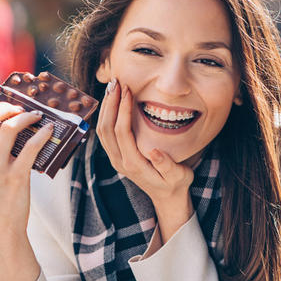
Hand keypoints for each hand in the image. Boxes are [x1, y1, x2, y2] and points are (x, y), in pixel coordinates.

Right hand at [0, 101, 53, 253]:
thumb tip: (5, 121)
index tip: (6, 105)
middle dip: (7, 106)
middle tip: (21, 110)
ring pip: (9, 128)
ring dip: (26, 117)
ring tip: (37, 117)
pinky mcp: (16, 176)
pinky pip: (30, 147)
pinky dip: (42, 135)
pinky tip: (49, 130)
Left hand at [96, 79, 194, 241]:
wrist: (167, 198)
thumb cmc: (175, 185)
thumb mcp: (179, 176)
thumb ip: (166, 165)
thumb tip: (154, 151)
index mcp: (134, 164)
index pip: (122, 132)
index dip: (122, 110)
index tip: (128, 91)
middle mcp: (120, 162)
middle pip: (106, 128)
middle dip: (110, 103)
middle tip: (117, 82)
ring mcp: (116, 159)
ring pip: (102, 130)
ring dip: (106, 107)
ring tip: (112, 87)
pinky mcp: (116, 156)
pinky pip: (105, 133)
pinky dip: (106, 115)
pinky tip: (112, 101)